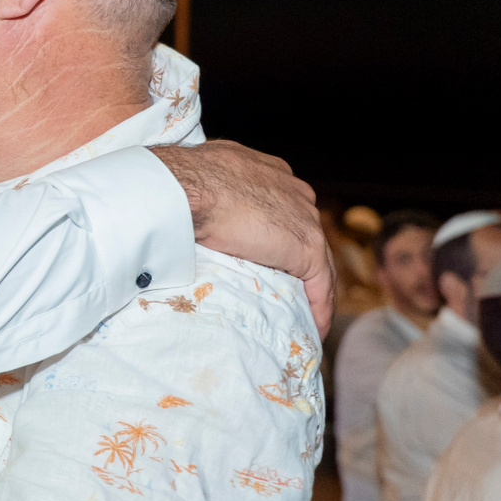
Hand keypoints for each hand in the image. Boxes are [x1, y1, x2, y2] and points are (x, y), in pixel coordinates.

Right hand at [149, 140, 334, 334]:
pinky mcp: (306, 246)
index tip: (270, 259)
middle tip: (290, 293)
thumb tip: (194, 211)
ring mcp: (304, 218)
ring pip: (318, 260)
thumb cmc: (180, 183)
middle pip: (304, 235)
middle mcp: (294, 192)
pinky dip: (319, 308)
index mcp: (270, 174)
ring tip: (304, 316)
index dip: (279, 237)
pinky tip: (313, 327)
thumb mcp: (200, 182)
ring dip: (312, 290)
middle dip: (299, 263)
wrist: (185, 189)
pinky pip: (320, 283)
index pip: (284, 211)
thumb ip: (211, 195)